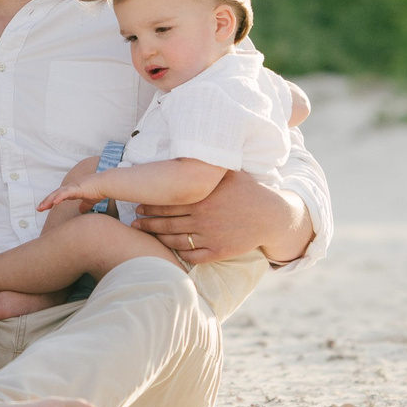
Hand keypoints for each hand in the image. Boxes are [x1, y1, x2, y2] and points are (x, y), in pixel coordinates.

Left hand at [37, 183, 105, 212]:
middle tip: (39, 209)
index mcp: (72, 190)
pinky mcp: (76, 187)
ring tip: (42, 207)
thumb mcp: (89, 200)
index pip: (58, 196)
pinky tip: (54, 202)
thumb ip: (84, 205)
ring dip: (49, 200)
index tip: (44, 207)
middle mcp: (70, 187)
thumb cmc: (98, 190)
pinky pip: (66, 193)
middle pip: (55, 194)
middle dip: (46, 201)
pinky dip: (59, 197)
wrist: (105, 184)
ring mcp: (72, 186)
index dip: (50, 201)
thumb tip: (82, 211)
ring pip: (57, 193)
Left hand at [132, 170, 310, 266]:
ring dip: (157, 238)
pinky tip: (170, 250)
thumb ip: (207, 166)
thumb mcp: (228, 173)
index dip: (150, 205)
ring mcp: (210, 236)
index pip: (168, 202)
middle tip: (135, 222)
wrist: (271, 216)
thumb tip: (189, 150)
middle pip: (167, 222)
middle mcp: (203, 218)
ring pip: (176, 240)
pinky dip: (179, 253)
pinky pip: (193, 255)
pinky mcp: (218, 251)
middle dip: (147, 223)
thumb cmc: (249, 191)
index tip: (138, 205)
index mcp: (202, 198)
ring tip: (146, 234)